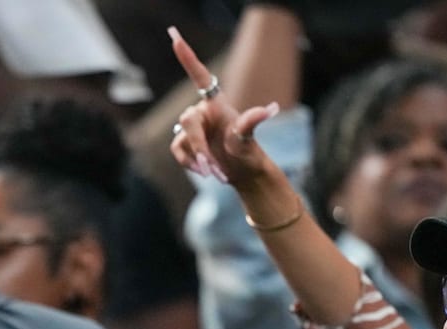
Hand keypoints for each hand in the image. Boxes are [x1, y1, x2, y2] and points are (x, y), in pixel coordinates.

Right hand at [168, 26, 280, 186]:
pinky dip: (190, 163)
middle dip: (199, 146)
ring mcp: (192, 129)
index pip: (199, 76)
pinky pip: (178, 151)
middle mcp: (203, 112)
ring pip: (183, 140)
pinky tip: (204, 172)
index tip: (174, 36)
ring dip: (197, 159)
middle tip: (210, 167)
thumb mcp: (248, 138)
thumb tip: (271, 108)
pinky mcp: (185, 144)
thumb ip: (251, 121)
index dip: (187, 57)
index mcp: (217, 104)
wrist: (243, 173)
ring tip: (214, 173)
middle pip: (189, 121)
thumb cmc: (248, 152)